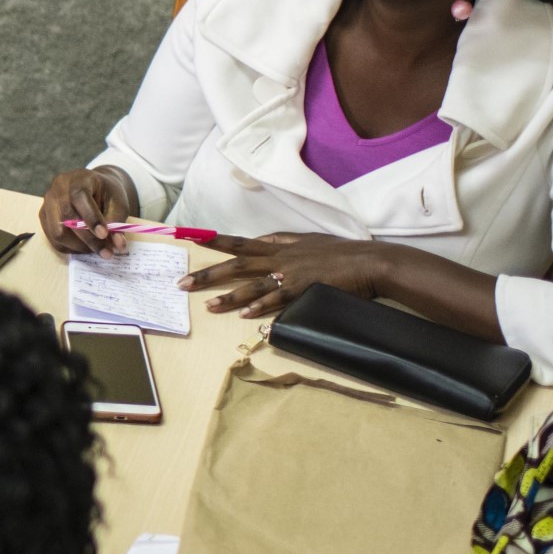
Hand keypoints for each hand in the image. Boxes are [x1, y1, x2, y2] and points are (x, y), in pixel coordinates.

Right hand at [41, 165, 138, 254]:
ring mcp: (47, 204)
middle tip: (107, 252)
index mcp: (77, 179)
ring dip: (79, 246)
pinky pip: (54, 240)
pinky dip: (71, 248)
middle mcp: (57, 190)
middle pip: (66, 218)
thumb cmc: (105, 193)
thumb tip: (118, 245)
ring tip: (98, 250)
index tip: (104, 235)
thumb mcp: (117, 202)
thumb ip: (117, 221)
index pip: (79, 197)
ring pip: (58, 232)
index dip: (91, 217)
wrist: (92, 187)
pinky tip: (86, 247)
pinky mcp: (44, 218)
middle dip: (88, 239)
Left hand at [184, 232, 392, 319]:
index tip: (193, 239)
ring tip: (207, 306)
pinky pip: (277, 299)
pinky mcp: (303, 289)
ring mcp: (291, 273)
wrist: (370, 261)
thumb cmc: (343, 252)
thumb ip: (286, 240)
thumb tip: (267, 238)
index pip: (242, 243)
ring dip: (228, 296)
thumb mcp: (310, 240)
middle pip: (237, 264)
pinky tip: (244, 315)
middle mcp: (281, 257)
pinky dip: (260, 306)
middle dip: (208, 273)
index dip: (217, 241)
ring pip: (252, 285)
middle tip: (183, 283)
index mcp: (282, 245)